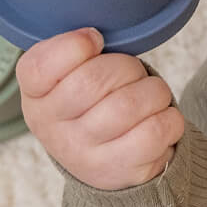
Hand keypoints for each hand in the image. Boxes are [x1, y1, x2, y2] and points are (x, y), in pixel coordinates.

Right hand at [16, 28, 185, 190]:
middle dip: (126, 67)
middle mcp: (52, 128)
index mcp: (36, 96)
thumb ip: (76, 51)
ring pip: (130, 104)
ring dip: (153, 91)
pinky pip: (156, 130)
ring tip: (148, 98)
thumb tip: (92, 36)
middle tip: (130, 75)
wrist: (109, 161)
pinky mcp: (118, 170)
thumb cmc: (94, 102)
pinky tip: (158, 120)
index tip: (95, 41)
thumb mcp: (73, 75)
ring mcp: (83, 154)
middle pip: (93, 80)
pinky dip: (169, 117)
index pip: (39, 66)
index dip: (74, 45)